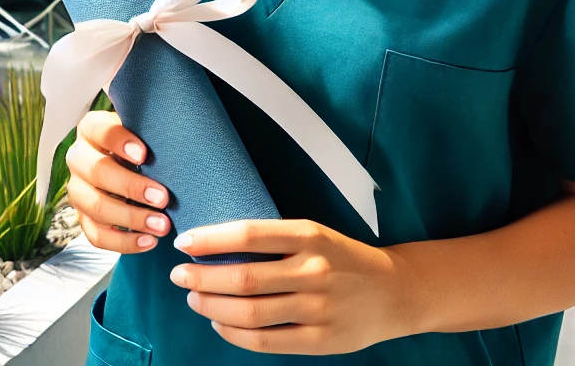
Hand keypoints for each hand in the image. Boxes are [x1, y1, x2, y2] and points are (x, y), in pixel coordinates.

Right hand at [64, 110, 172, 252]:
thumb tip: (180, 141)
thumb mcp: (143, 131)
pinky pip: (96, 235)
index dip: (120, 142)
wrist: (130, 166)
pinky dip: (123, 242)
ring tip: (162, 225)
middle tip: (163, 198)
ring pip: (96, 207)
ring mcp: (78, 190)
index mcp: (91, 130)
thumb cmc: (142, 146)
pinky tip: (148, 241)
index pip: (100, 131)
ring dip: (131, 218)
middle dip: (131, 187)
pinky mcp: (83, 218)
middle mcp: (78, 158)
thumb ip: (152, 133)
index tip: (144, 155)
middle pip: (96, 172)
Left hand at [170, 219, 408, 354]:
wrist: (395, 291)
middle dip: (201, 276)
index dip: (210, 239)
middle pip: (243, 277)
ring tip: (194, 297)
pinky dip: (233, 333)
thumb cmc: (344, 260)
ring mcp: (318, 308)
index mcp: (311, 236)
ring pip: (249, 312)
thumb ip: (275, 242)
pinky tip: (219, 323)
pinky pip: (265, 341)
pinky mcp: (320, 340)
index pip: (249, 234)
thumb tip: (214, 248)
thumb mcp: (316, 236)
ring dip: (212, 305)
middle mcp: (314, 270)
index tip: (184, 242)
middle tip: (179, 274)